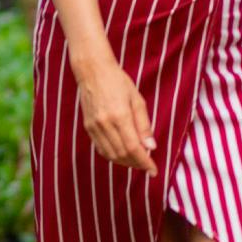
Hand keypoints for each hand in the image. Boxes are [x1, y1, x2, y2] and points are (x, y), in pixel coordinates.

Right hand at [74, 56, 156, 173]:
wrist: (93, 71)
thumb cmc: (118, 82)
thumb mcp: (137, 100)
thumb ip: (144, 125)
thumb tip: (150, 147)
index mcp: (119, 115)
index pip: (133, 148)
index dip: (144, 162)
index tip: (153, 170)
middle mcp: (104, 124)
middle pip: (122, 154)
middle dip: (136, 164)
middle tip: (147, 165)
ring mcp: (94, 127)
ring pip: (111, 155)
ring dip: (125, 162)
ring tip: (136, 161)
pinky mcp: (88, 127)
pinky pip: (101, 149)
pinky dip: (113, 156)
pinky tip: (122, 154)